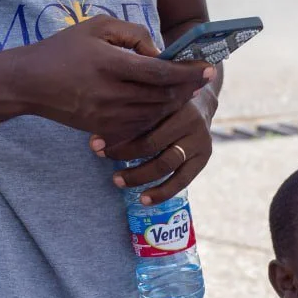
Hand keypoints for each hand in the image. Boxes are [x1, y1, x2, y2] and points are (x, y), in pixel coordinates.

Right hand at [17, 16, 214, 139]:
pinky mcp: (102, 127)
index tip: (208, 68)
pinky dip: (155, 116)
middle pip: (162, 95)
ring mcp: (107, 114)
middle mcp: (111, 93)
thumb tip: (158, 51)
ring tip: (185, 91)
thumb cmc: (63, 48)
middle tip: (201, 79)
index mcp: (111, 64)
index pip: (161, 72)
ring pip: (154, 113)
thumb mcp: (97, 26)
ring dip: (173, 103)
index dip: (188, 72)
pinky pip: (139, 126)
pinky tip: (161, 105)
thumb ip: (133, 33)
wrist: (29, 82)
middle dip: (186, 88)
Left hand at [90, 88, 216, 203]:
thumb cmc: (164, 99)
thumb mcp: (150, 98)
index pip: (141, 122)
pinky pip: (182, 180)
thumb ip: (128, 115)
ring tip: (117, 181)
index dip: (116, 135)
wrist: (201, 98)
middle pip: (152, 144)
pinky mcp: (204, 157)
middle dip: (124, 155)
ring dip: (139, 175)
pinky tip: (144, 199)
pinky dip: (162, 192)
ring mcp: (200, 140)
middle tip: (101, 159)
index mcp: (174, 102)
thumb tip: (93, 141)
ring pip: (166, 164)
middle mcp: (190, 120)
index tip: (94, 144)